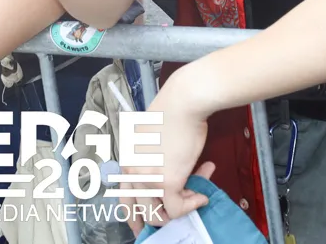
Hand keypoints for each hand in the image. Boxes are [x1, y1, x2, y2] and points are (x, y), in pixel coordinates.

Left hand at [119, 65, 214, 232]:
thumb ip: (154, 160)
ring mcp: (147, 178)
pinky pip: (177, 208)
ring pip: (158, 215)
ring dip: (178, 211)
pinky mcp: (166, 182)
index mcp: (125, 158)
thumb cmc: (172, 113)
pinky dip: (192, 205)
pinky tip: (202, 195)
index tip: (144, 223)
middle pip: (139, 210)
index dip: (135, 214)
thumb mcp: (152, 138)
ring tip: (194, 197)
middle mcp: (131, 171)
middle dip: (158, 218)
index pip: (124, 197)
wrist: (183, 102)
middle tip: (174, 218)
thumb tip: (171, 178)